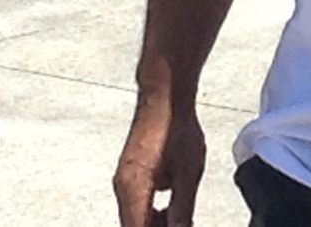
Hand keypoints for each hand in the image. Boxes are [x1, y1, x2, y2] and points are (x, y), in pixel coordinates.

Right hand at [114, 95, 205, 226]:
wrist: (164, 97)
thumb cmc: (176, 128)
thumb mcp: (188, 171)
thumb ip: (183, 208)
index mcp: (134, 190)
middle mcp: (122, 187)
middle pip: (134, 225)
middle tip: (183, 224)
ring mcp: (123, 179)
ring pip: (134, 216)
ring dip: (154, 223)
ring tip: (180, 219)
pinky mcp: (129, 172)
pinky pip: (135, 202)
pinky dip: (150, 210)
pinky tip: (171, 206)